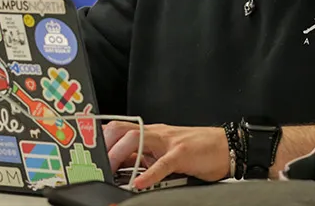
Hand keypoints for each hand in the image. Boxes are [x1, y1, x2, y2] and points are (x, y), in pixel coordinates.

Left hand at [103, 122, 230, 188]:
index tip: (87, 153)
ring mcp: (169, 142)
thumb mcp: (165, 153)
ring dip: (119, 156)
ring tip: (110, 172)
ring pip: (137, 140)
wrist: (227, 146)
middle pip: (122, 130)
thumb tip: (121, 169)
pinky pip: (162, 163)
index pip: (119, 129)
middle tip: (97, 167)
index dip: (101, 139)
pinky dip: (148, 174)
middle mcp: (156, 134)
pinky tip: (139, 184)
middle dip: (105, 147)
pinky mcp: (182, 154)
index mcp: (151, 134)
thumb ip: (145, 158)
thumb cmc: (197, 151)